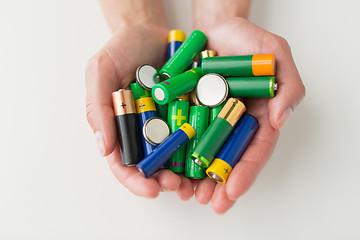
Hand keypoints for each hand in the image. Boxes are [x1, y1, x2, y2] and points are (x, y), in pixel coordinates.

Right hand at [86, 23, 193, 198]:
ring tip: (196, 181)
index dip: (134, 180)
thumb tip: (103, 147)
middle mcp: (145, 131)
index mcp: (121, 127)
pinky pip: (197, 134)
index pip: (123, 163)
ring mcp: (168, 124)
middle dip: (163, 181)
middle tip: (177, 185)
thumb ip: (98, 106)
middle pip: (152, 166)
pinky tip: (210, 158)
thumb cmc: (123, 49)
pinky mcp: (189, 113)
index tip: (150, 189)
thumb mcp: (102, 70)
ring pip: (177, 157)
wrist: (153, 31)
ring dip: (186, 174)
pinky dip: (202, 149)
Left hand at [193, 17, 305, 213]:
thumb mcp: (276, 55)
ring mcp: (209, 120)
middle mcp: (233, 123)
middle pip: (228, 159)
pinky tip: (170, 169)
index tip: (233, 191)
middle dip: (220, 184)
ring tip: (189, 194)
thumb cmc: (248, 40)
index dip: (246, 172)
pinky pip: (182, 134)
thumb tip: (279, 120)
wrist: (215, 28)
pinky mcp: (187, 111)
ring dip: (197, 177)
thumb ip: (287, 86)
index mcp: (256, 116)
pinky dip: (177, 153)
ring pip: (204, 153)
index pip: (256, 149)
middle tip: (210, 203)